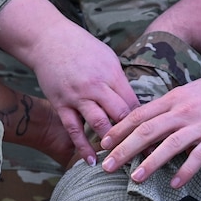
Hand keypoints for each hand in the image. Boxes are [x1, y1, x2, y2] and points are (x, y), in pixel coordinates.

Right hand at [0, 0, 140, 164]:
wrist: (47, 39)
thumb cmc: (81, 47)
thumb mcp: (107, 58)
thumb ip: (120, 83)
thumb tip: (135, 105)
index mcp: (112, 74)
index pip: (134, 103)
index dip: (145, 123)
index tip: (153, 139)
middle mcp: (96, 86)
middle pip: (121, 115)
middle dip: (135, 136)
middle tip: (146, 155)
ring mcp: (78, 96)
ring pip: (99, 124)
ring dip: (111, 144)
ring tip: (122, 161)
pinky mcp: (62, 104)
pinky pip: (74, 129)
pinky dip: (83, 147)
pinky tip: (92, 161)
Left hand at [101, 29, 200, 186]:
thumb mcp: (195, 92)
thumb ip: (177, 108)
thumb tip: (162, 127)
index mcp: (176, 98)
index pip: (139, 114)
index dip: (119, 129)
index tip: (103, 142)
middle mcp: (183, 110)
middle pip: (146, 130)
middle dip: (123, 149)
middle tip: (105, 166)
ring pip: (168, 144)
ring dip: (148, 163)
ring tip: (134, 179)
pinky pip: (198, 156)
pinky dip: (185, 171)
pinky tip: (174, 184)